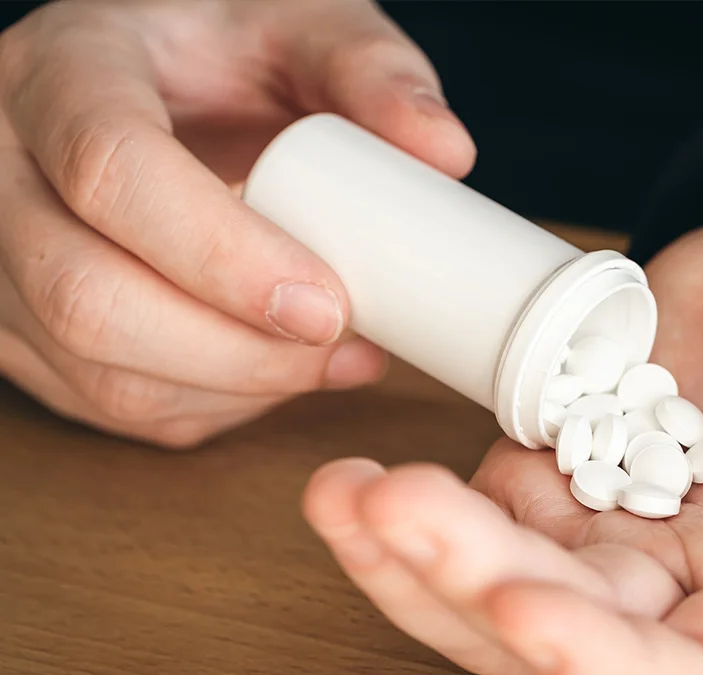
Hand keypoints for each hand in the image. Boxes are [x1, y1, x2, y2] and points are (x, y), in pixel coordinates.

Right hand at [0, 0, 474, 446]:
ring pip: (93, 369)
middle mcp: (3, 168)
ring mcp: (0, 257)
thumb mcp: (300, 26)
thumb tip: (445, 151)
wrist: (159, 77)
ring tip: (337, 362)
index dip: (222, 256)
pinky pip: (106, 403)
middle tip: (346, 348)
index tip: (329, 305)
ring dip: (234, 390)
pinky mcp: (23, 325)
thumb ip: (371, 71)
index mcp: (64, 72)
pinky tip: (279, 375)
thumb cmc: (224, 50)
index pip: (113, 172)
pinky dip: (209, 408)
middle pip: (86, 295)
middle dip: (235, 350)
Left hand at [303, 158, 702, 673]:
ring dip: (420, 559)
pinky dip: (413, 512)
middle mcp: (692, 596)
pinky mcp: (562, 479)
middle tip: (399, 514)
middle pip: (567, 636)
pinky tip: (352, 482)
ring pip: (502, 584)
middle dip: (477, 589)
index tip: (528, 611)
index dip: (607, 664)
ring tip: (346, 499)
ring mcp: (617, 540)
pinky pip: (479, 514)